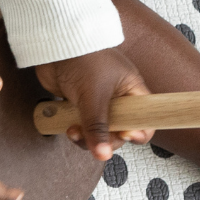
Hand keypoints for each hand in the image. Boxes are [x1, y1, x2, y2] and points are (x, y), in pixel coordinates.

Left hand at [35, 47, 151, 160]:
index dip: (136, 133)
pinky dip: (76, 131)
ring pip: (99, 132)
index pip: (145, 121)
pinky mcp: (80, 104)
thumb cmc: (83, 58)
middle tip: (94, 140)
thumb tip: (103, 154)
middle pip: (119, 131)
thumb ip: (98, 126)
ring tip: (73, 132)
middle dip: (105, 139)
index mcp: (132, 91)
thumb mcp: (95, 95)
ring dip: (87, 138)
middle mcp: (118, 98)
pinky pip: (83, 127)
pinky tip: (68, 128)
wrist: (54, 45)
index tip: (122, 135)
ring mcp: (98, 102)